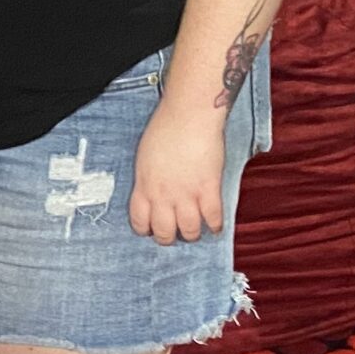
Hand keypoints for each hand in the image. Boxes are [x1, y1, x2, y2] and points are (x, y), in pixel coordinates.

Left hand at [130, 102, 226, 242]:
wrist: (188, 115)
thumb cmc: (165, 127)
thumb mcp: (145, 156)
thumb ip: (148, 178)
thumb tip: (153, 191)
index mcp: (144, 186)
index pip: (139, 221)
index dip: (146, 230)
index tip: (151, 230)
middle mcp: (163, 195)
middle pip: (164, 232)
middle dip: (169, 238)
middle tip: (175, 234)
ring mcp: (186, 194)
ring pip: (189, 231)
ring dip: (192, 235)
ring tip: (195, 231)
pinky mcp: (209, 189)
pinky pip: (213, 219)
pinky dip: (215, 226)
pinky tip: (215, 226)